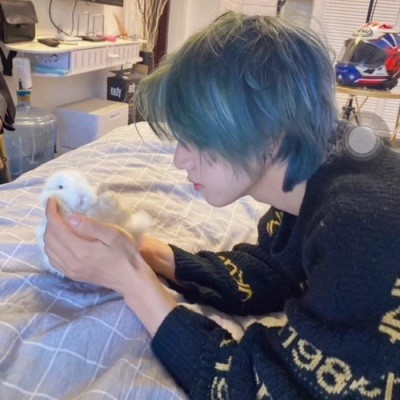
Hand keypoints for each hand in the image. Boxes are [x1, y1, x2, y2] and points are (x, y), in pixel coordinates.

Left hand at [44, 197, 176, 335]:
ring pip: (48, 250)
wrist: (130, 278)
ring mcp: (71, 271)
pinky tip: (59, 240)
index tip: (52, 200)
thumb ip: (92, 226)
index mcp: (81, 250)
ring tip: (57, 222)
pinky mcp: (73, 275)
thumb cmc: (125, 254)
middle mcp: (71, 262)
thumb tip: (71, 218)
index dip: (51, 212)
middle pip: (49, 239)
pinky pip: (53, 260)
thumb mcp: (113, 235)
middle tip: (57, 210)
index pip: (56, 228)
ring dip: (49, 234)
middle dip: (49, 221)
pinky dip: (51, 247)